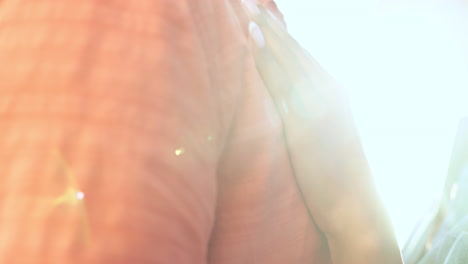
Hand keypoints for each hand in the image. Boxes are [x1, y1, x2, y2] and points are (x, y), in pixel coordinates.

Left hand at [244, 0, 367, 233]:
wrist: (355, 207)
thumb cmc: (340, 175)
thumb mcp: (330, 134)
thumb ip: (312, 112)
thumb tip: (289, 101)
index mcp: (336, 92)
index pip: (304, 55)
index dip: (282, 34)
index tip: (264, 16)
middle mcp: (330, 92)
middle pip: (295, 50)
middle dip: (271, 24)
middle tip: (249, 2)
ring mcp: (319, 105)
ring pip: (289, 59)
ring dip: (266, 33)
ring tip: (247, 11)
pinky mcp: (306, 123)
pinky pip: (281, 84)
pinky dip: (266, 61)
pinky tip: (252, 42)